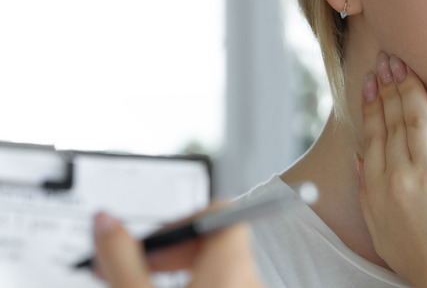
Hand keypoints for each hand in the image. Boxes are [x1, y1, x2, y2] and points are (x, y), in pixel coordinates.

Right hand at [92, 204, 265, 287]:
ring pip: (219, 267)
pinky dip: (197, 284)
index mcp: (233, 269)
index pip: (222, 212)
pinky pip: (226, 285)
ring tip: (141, 284)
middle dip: (174, 248)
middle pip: (217, 240)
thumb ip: (121, 258)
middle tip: (136, 265)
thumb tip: (105, 221)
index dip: (182, 220)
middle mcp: (254, 280)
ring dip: (182, 270)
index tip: (152, 240)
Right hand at [357, 52, 426, 287]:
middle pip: (393, 120)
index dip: (371, 104)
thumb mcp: (383, 231)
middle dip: (389, 85)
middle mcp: (399, 178)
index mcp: (378, 190)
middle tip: (390, 60)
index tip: (371, 81)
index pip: (372, 135)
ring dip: (411, 86)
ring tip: (408, 65)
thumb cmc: (425, 263)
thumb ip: (369, 192)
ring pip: (418, 118)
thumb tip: (360, 159)